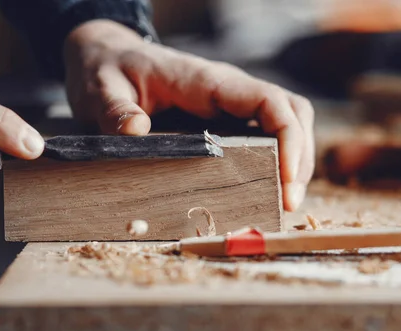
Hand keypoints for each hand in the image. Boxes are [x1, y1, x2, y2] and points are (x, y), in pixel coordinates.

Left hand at [64, 20, 313, 211]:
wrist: (108, 57)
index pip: (268, 100)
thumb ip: (115, 109)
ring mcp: (230, 105)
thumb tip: (136, 132)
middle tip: (288, 203)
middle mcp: (228, 91)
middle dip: (299, 158)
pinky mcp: (225, 119)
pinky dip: (277, 161)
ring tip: (284, 201)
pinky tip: (267, 189)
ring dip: (294, 161)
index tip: (285, 180)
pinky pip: (266, 134)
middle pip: (292, 112)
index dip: (288, 138)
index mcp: (206, 81)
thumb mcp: (100, 87)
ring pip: (285, 123)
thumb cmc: (108, 69)